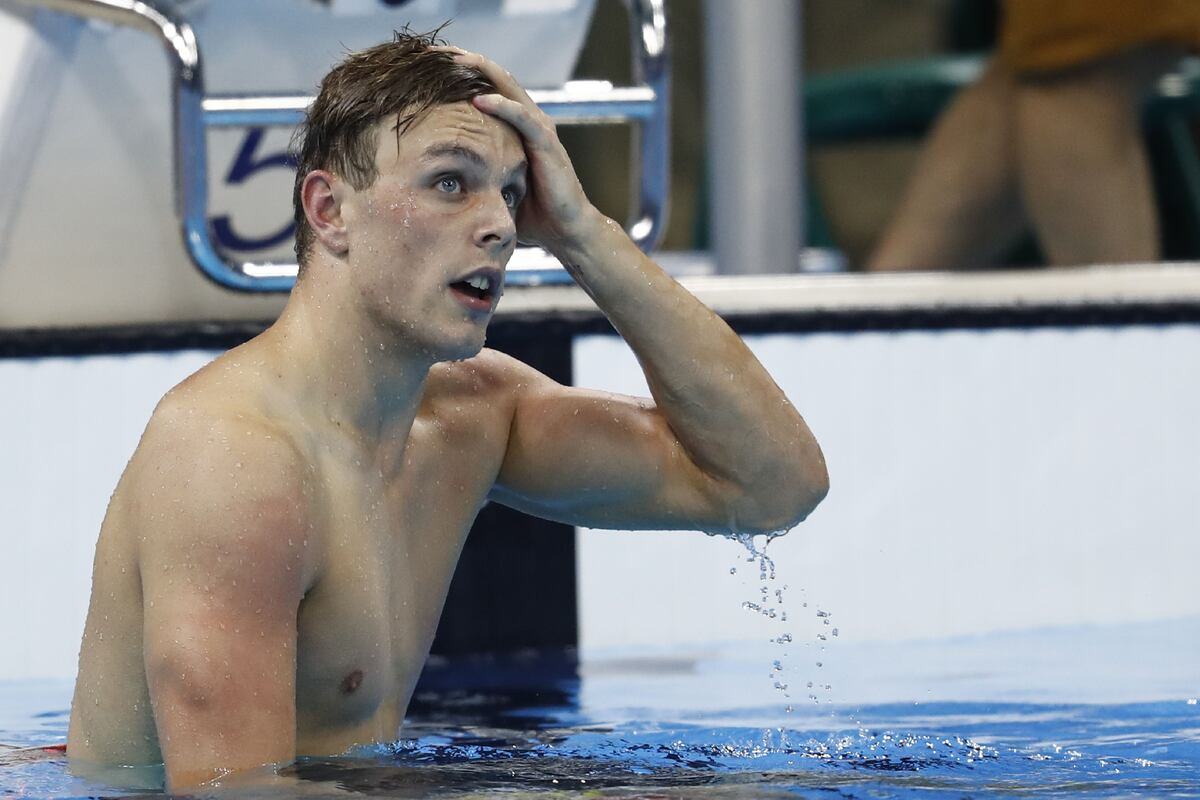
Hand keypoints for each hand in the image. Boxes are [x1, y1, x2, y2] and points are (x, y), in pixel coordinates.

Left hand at [433, 46, 599, 255]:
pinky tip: (478, 98)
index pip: (486, 86)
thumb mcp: (495, 187)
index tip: (428, 64)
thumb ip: (473, 174)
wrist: (567, 230)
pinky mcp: (546, 142)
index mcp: (516, 126)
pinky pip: (521, 117)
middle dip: (465, 60)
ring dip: (480, 70)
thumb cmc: (532, 212)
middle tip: (434, 50)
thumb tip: (437, 182)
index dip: (460, 72)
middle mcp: (529, 119)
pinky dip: (501, 105)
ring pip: (507, 87)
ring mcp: (539, 128)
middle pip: (495, 76)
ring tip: (453, 59)